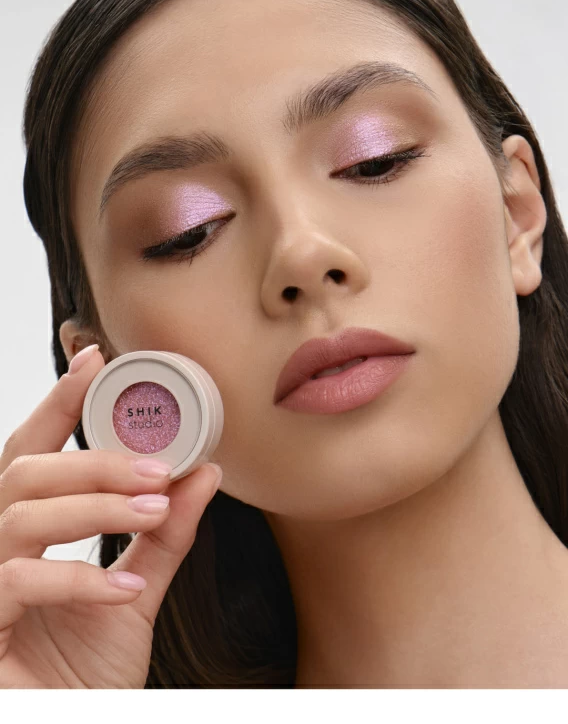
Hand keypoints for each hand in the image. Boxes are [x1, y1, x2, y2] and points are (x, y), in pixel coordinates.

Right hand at [0, 346, 221, 687]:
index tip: (95, 361)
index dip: (56, 404)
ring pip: (19, 514)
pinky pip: (15, 581)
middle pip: (25, 474)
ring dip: (96, 507)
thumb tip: (202, 473)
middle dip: (95, 462)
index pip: (29, 456)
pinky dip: (80, 578)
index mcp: (23, 537)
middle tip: (158, 468)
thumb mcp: (135, 592)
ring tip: (153, 509)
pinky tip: (126, 585)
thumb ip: (163, 534)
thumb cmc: (85, 671)